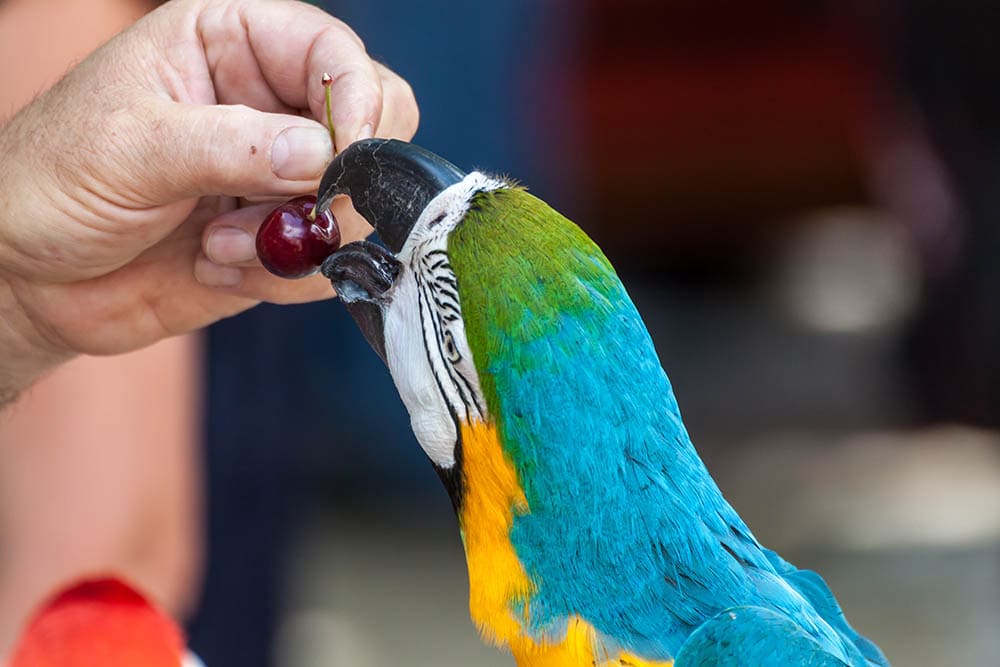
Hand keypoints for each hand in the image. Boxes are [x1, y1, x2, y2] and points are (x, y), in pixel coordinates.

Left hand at [0, 0, 417, 398]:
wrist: (25, 279)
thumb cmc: (50, 182)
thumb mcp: (130, 147)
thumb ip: (231, 145)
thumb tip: (324, 155)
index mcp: (229, 45)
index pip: (332, 52)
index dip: (358, 98)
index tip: (347, 156)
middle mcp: (266, 106)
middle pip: (372, 125)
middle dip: (338, 180)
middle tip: (293, 210)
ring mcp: (277, 177)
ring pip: (354, 204)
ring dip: (294, 238)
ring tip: (216, 244)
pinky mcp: (278, 239)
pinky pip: (326, 262)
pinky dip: (282, 277)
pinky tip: (213, 264)